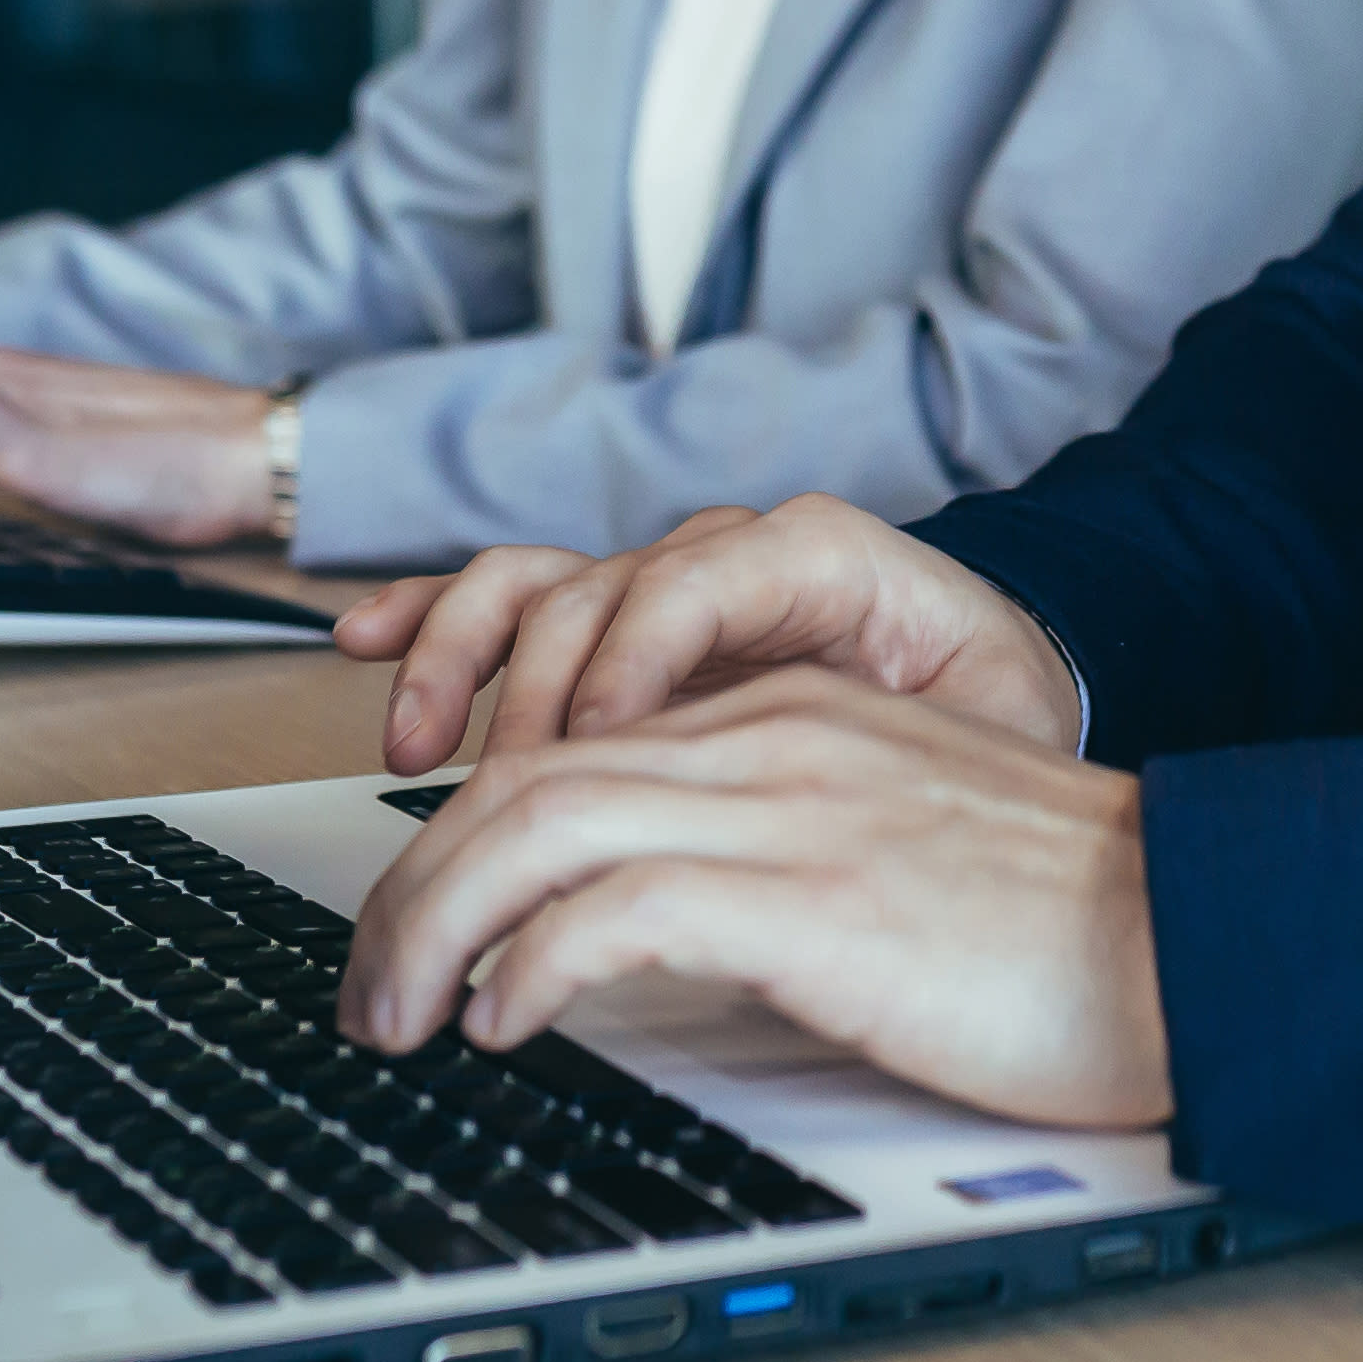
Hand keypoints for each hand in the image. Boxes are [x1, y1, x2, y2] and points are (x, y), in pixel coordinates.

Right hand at [330, 495, 1081, 778]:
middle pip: (595, 592)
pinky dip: (433, 620)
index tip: (599, 751)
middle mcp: (725, 556)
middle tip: (493, 805)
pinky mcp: (617, 631)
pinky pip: (509, 603)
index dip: (636, 663)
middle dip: (529, 697)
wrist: (998, 685)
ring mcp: (660, 589)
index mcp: (820, 559)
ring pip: (536, 588)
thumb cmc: (994, 716)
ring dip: (460, 662)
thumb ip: (925, 741)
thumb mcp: (990, 724)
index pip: (699, 583)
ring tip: (411, 746)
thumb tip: (869, 798)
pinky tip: (365, 646)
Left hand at [336, 668, 1171, 1129]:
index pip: (566, 734)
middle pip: (520, 773)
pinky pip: (613, 907)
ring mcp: (792, 808)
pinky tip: (507, 1022)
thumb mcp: (892, 846)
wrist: (1197, 933)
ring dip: (430, 925)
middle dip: (407, 883)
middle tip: (368, 985)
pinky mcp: (815, 897)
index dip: (455, 818)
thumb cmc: (1064, 928)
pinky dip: (531, 963)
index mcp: (792, 714)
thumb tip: (655, 922)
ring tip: (400, 1013)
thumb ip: (781, 844)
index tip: (410, 913)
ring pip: (533, 821)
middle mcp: (774, 737)